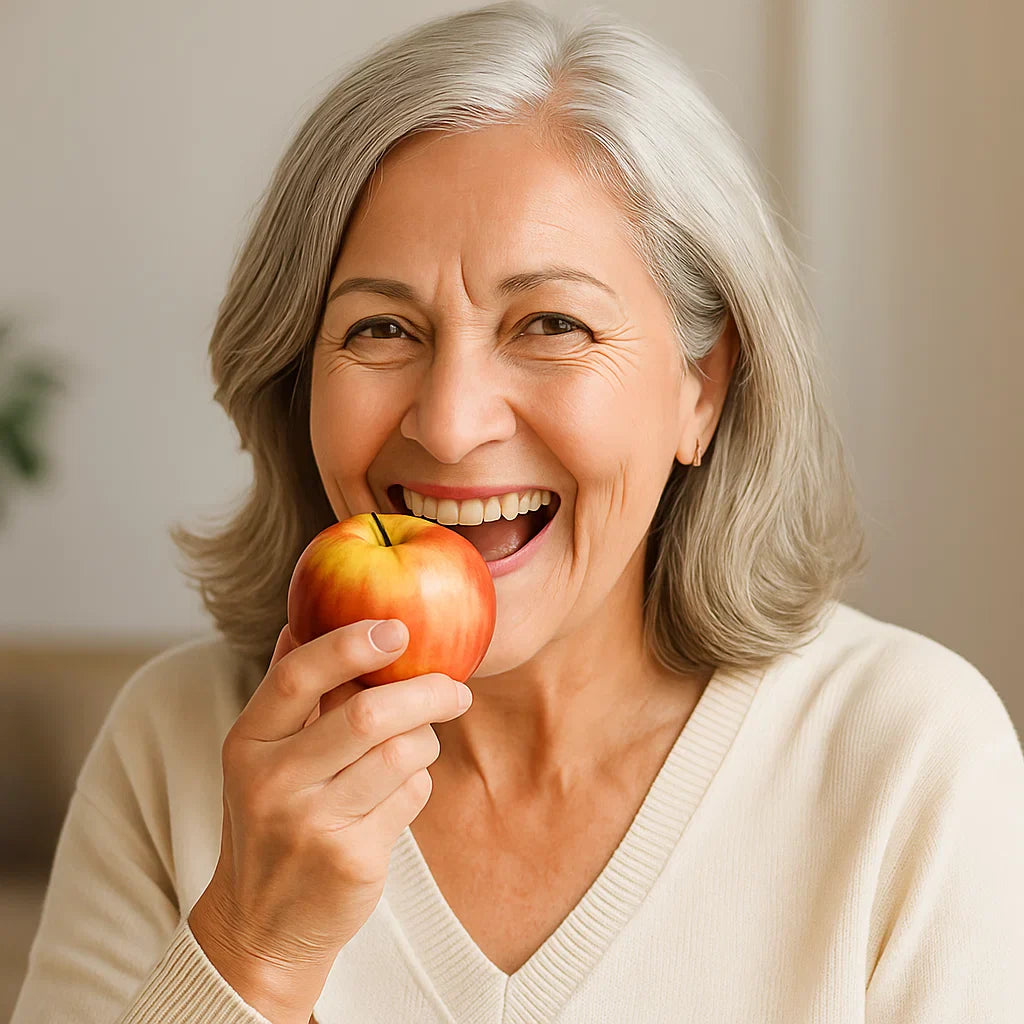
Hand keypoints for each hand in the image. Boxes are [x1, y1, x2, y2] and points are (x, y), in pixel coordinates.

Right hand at [188, 618, 472, 1023]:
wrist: (262, 927)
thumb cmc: (272, 821)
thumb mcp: (261, 757)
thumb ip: (288, 692)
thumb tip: (305, 616)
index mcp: (247, 743)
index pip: (297, 678)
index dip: (349, 644)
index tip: (398, 627)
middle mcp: (272, 782)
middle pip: (367, 715)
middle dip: (425, 691)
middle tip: (455, 687)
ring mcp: (310, 825)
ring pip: (401, 754)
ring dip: (425, 740)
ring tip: (420, 743)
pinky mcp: (351, 859)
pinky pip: (412, 795)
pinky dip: (418, 783)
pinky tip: (399, 792)